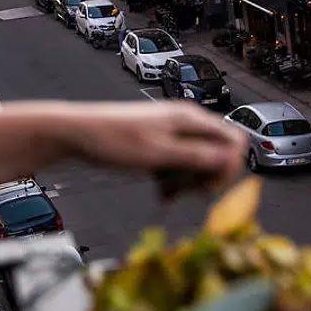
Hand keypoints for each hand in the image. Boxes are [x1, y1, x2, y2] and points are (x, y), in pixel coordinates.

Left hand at [65, 102, 247, 191]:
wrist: (77, 134)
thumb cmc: (112, 139)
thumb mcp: (158, 154)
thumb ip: (196, 156)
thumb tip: (230, 159)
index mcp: (189, 119)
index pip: (234, 141)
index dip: (228, 168)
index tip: (207, 186)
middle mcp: (185, 123)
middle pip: (217, 155)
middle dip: (204, 178)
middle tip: (182, 191)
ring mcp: (172, 134)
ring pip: (197, 164)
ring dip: (187, 182)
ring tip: (165, 191)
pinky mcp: (160, 146)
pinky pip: (179, 166)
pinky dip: (173, 180)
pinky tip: (158, 190)